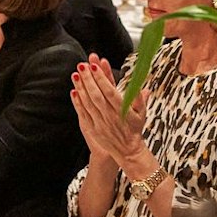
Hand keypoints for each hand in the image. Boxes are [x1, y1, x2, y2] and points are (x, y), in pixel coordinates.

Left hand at [69, 56, 147, 170]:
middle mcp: (109, 116)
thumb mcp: (142, 112)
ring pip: (87, 102)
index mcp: (122, 110)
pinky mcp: (92, 127)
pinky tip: (74, 91)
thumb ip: (139, 97)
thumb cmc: (134, 129)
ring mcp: (99, 122)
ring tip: (76, 74)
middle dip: (88, 78)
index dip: (102, 78)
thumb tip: (141, 84)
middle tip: (83, 65)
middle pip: (96, 94)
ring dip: (81, 87)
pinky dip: (77, 101)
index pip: (110, 91)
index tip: (96, 66)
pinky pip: (83, 112)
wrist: (127, 151)